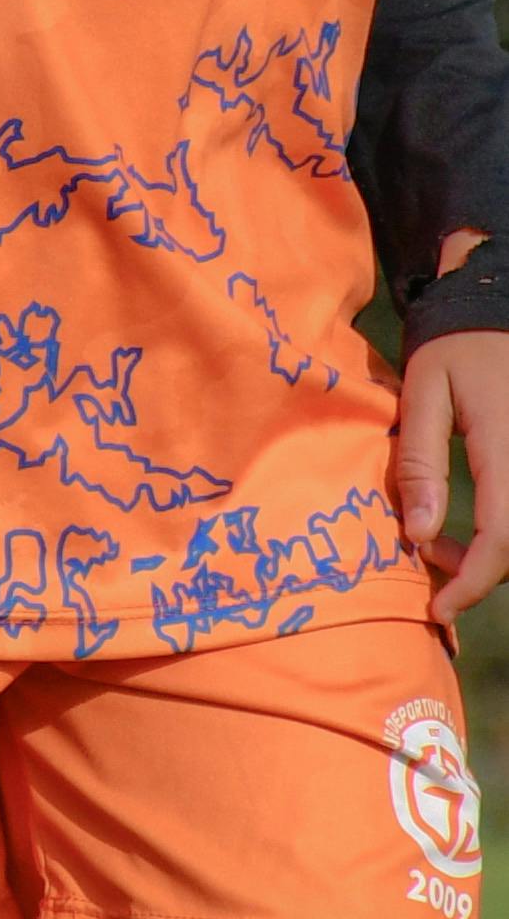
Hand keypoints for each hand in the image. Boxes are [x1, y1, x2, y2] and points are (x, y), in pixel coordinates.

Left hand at [397, 332, 508, 621]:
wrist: (497, 310)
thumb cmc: (454, 345)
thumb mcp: (423, 391)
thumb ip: (419, 461)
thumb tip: (419, 535)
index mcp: (506, 446)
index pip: (504, 535)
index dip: (474, 581)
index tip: (440, 608)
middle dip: (476, 570)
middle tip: (425, 555)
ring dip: (492, 554)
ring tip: (441, 541)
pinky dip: (503, 531)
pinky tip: (473, 527)